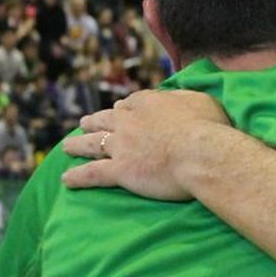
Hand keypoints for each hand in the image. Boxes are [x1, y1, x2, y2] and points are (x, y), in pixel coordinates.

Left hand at [61, 90, 231, 200]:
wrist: (201, 153)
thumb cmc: (209, 128)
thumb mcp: (201, 101)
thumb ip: (184, 97)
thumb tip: (177, 98)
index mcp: (148, 102)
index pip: (130, 103)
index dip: (123, 108)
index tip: (120, 110)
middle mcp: (129, 121)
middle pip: (105, 119)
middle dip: (93, 121)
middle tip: (84, 123)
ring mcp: (122, 145)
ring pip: (92, 144)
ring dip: (77, 144)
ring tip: (67, 146)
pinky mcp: (120, 170)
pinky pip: (92, 173)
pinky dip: (78, 177)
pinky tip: (66, 179)